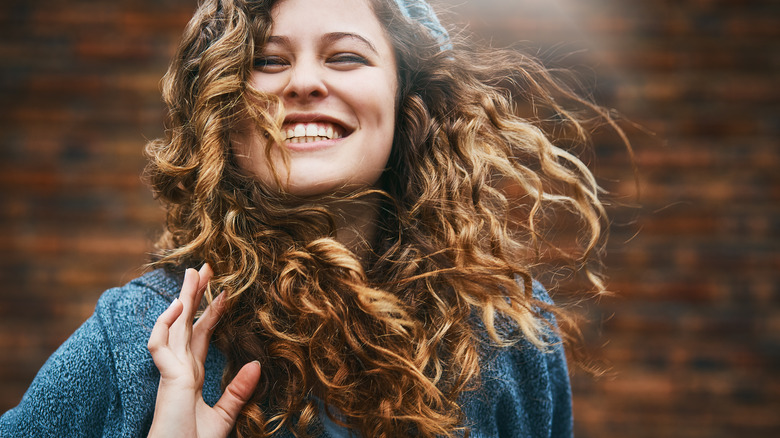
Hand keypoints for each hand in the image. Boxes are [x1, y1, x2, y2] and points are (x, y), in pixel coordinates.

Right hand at [147, 264, 260, 437]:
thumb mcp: (224, 416)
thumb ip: (238, 391)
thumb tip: (256, 365)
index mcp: (192, 375)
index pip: (201, 334)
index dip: (211, 312)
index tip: (225, 292)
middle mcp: (179, 368)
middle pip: (186, 322)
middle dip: (194, 294)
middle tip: (205, 267)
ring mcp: (170, 372)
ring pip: (174, 325)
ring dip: (184, 298)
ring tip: (194, 272)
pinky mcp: (166, 379)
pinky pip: (159, 345)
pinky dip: (165, 324)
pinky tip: (179, 306)